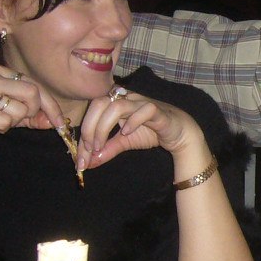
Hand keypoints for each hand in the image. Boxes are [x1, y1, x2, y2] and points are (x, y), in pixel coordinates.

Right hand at [0, 66, 66, 153]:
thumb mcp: (11, 114)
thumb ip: (33, 116)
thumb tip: (56, 121)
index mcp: (0, 72)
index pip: (36, 87)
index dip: (51, 106)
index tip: (61, 122)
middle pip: (32, 94)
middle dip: (31, 113)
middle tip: (18, 120)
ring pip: (19, 110)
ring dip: (13, 123)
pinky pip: (4, 122)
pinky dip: (1, 129)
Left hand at [77, 85, 202, 170]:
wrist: (179, 133)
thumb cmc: (152, 132)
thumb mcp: (124, 142)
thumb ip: (106, 149)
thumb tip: (87, 163)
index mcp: (116, 102)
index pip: (93, 110)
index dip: (84, 132)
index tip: (81, 156)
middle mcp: (127, 98)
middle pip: (99, 102)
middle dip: (89, 127)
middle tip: (90, 149)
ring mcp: (142, 102)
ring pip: (117, 105)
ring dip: (103, 127)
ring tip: (101, 146)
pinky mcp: (158, 110)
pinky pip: (143, 110)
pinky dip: (132, 122)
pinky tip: (127, 133)